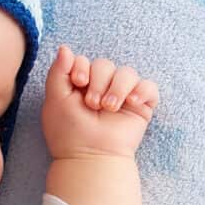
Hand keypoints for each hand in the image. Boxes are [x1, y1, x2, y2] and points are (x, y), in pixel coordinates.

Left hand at [41, 44, 158, 159]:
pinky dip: (142, 91)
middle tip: (92, 104)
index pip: (85, 60)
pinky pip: (149, 87)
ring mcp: (122, 97)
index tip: (78, 82)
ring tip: (109, 108)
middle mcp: (102, 88)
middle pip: (105, 64)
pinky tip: (132, 103)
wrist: (91, 157)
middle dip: (98, 81)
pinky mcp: (140, 107)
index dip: (82, 66)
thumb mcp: (55, 99)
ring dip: (118, 87)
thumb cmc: (69, 132)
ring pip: (127, 72)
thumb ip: (58, 72)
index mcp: (81, 85)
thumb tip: (66, 48)